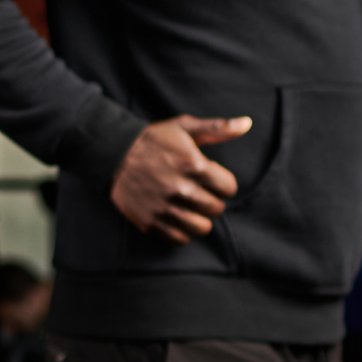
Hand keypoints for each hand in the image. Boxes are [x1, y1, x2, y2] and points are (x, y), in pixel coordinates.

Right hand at [109, 115, 250, 242]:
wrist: (114, 153)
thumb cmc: (154, 139)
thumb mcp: (184, 127)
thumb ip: (218, 128)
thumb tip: (247, 123)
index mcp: (193, 165)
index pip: (229, 188)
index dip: (224, 183)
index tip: (213, 179)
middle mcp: (181, 189)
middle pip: (216, 209)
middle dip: (212, 200)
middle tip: (201, 193)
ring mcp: (165, 207)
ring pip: (201, 228)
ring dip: (200, 219)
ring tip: (192, 208)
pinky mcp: (150, 221)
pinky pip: (179, 238)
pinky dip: (183, 231)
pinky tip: (178, 217)